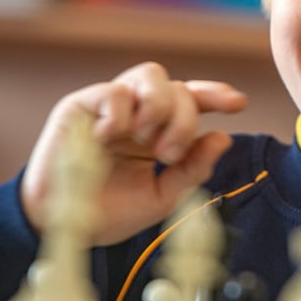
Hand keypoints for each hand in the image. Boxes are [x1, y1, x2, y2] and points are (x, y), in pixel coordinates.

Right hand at [20, 62, 247, 245]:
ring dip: (158, 107)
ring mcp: (111, 105)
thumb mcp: (162, 195)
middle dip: (184, 120)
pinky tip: (109, 139)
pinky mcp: (81, 105)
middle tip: (168, 154)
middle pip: (178, 88)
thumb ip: (192, 168)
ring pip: (150, 74)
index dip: (216, 95)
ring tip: (145, 140)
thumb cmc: (110, 210)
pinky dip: (121, 115)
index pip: (192, 100)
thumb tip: (222, 137)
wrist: (63, 226)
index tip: (238, 104)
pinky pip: (113, 91)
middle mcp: (139, 111)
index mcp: (160, 129)